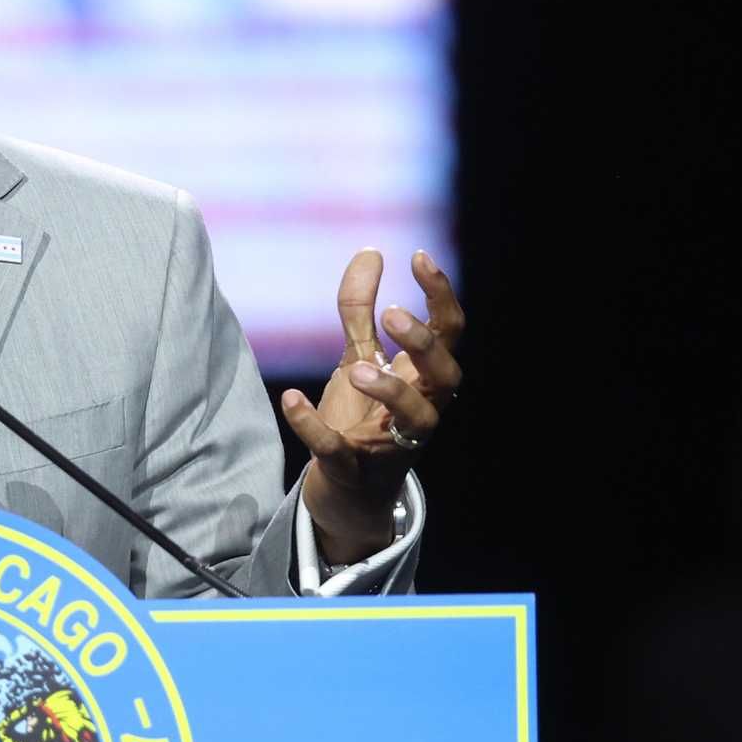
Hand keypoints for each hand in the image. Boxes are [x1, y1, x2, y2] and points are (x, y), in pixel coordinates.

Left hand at [280, 249, 463, 563]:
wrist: (346, 490)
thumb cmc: (363, 416)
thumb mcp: (359, 357)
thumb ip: (360, 309)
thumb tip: (370, 252)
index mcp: (423, 378)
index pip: (450, 333)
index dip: (441, 295)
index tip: (419, 257)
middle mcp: (421, 411)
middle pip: (447, 375)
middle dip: (424, 344)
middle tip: (392, 316)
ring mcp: (391, 445)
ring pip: (415, 419)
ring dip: (391, 389)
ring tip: (357, 366)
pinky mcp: (353, 470)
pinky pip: (338, 451)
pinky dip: (313, 426)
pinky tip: (291, 398)